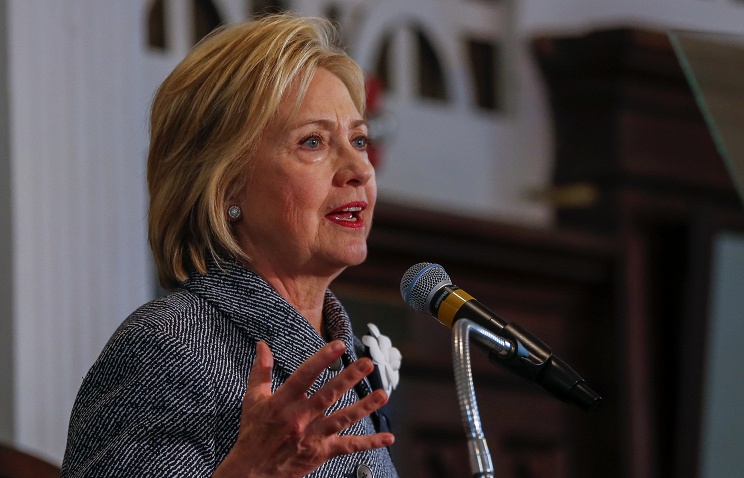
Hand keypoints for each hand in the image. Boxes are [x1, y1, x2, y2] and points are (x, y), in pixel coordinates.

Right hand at [212, 340, 393, 477]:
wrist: (252, 471)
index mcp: (282, 402)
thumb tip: (263, 345)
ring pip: (342, 419)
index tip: (337, 344)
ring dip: (364, 407)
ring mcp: (312, 436)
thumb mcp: (253, 400)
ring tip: (383, 395)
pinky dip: (369, 443)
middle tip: (368, 363)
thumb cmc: (254, 432)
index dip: (321, 359)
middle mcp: (299, 418)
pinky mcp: (321, 452)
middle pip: (328, 395)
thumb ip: (261, 371)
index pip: (304, 376)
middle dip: (349, 378)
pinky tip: (388, 437)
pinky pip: (348, 446)